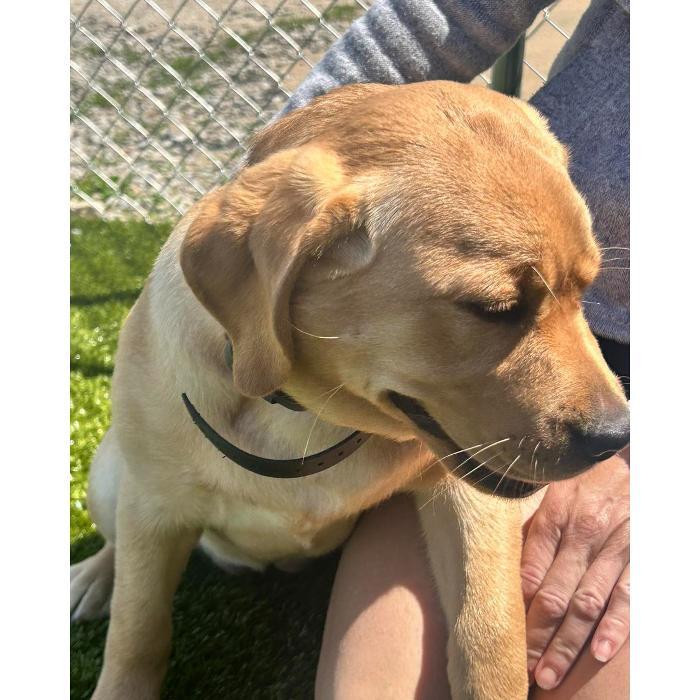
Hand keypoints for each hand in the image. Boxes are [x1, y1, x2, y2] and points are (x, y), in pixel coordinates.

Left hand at [520, 449, 629, 690]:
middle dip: (536, 635)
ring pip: (586, 603)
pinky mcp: (639, 557)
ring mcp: (613, 548)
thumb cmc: (582, 480)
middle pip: (554, 594)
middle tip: (522, 668)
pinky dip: (614, 626)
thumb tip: (506, 567)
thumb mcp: (551, 494)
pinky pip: (626, 596)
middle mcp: (582, 534)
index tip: (501, 637)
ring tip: (549, 674)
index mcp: (554, 516)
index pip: (528, 571)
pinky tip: (598, 653)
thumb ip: (533, 530)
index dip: (514, 607)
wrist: (632, 460)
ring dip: (568, 642)